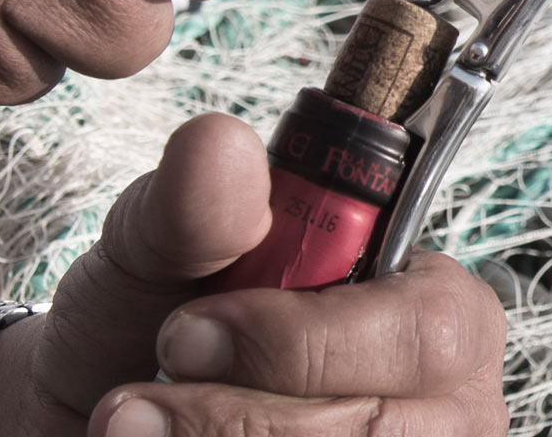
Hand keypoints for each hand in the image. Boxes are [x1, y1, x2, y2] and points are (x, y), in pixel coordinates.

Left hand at [0, 114, 507, 435]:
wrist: (107, 388)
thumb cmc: (158, 306)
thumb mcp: (167, 240)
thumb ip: (200, 200)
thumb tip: (224, 144)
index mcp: (428, 289)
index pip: (429, 324)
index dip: (309, 340)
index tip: (193, 331)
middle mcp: (444, 386)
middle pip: (386, 426)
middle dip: (251, 410)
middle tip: (146, 392)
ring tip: (136, 419)